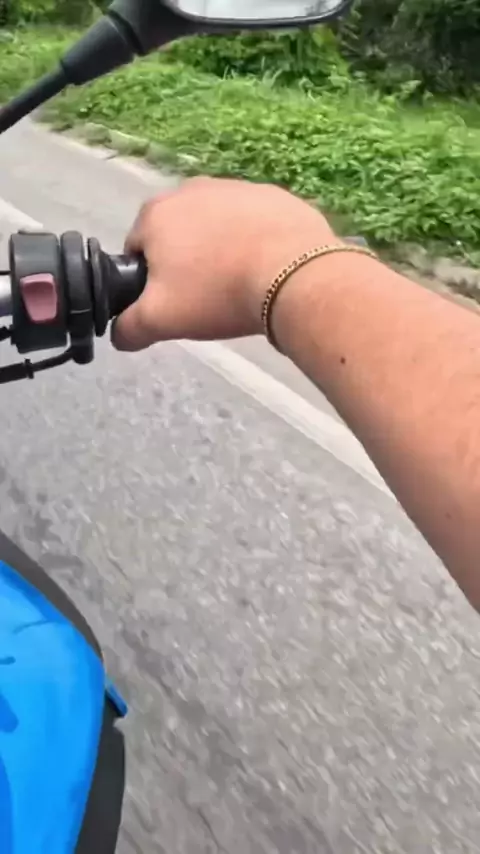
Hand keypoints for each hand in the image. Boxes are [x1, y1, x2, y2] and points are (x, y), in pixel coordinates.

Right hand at [112, 177, 334, 350]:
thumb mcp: (161, 320)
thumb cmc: (217, 293)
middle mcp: (191, 188)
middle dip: (186, 261)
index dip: (150, 279)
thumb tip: (119, 335)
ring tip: (239, 283)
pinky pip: (254, 222)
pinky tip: (268, 268)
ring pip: (217, 225)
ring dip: (221, 249)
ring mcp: (236, 187)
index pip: (137, 249)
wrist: (294, 276)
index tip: (173, 301)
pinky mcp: (275, 195)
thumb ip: (129, 327)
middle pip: (178, 234)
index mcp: (156, 213)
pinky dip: (255, 241)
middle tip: (206, 296)